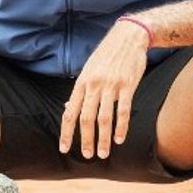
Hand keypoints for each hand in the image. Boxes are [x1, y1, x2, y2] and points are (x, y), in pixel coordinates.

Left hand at [60, 20, 149, 159]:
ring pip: (104, 118)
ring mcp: (111, 86)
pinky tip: (119, 139)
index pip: (70, 113)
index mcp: (81, 83)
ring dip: (102, 139)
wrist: (128, 37)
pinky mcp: (127, 85)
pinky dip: (121, 127)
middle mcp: (94, 86)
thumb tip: (69, 108)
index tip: (64, 148)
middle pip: (86, 119)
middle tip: (87, 156)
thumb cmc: (106, 55)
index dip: (66, 132)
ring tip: (103, 154)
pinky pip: (123, 111)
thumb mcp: (88, 70)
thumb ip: (80, 90)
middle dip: (85, 140)